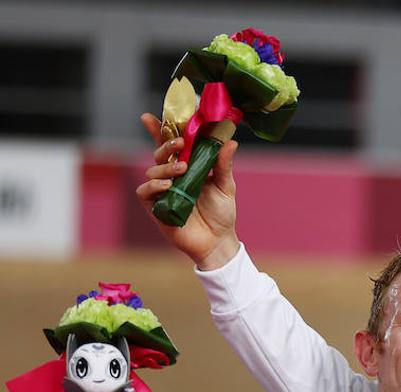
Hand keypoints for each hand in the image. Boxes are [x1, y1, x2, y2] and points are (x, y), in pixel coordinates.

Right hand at [135, 112, 240, 270]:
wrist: (219, 241)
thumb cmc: (221, 213)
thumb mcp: (225, 185)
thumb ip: (223, 164)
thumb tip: (230, 141)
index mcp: (187, 167)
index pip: (170, 145)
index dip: (159, 130)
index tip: (150, 116)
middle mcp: (172, 177)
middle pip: (159, 154)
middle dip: (166, 144)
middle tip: (180, 142)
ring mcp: (162, 191)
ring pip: (152, 171)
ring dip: (165, 167)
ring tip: (181, 169)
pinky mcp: (156, 207)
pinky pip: (145, 192)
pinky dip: (154, 186)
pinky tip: (167, 186)